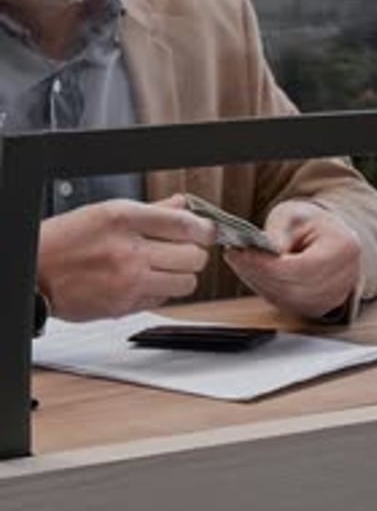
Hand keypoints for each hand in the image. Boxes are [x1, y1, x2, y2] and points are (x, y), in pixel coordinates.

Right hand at [38, 198, 215, 320]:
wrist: (37, 273)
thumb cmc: (66, 240)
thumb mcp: (106, 211)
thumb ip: (151, 210)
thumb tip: (182, 204)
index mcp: (124, 219)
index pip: (185, 224)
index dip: (204, 228)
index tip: (206, 230)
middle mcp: (129, 250)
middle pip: (194, 256)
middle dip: (194, 252)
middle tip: (184, 248)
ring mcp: (129, 281)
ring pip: (187, 283)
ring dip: (182, 274)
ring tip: (166, 266)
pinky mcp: (126, 306)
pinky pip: (165, 299)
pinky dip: (163, 290)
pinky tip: (147, 279)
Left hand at [224, 200, 360, 318]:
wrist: (326, 235)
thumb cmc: (311, 222)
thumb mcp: (294, 214)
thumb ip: (280, 232)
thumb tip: (263, 251)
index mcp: (344, 249)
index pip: (302, 267)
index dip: (268, 264)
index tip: (243, 253)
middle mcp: (345, 279)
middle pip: (293, 287)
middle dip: (258, 273)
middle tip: (233, 256)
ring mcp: (333, 297)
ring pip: (287, 299)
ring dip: (258, 282)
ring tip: (238, 262)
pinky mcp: (318, 307)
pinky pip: (286, 304)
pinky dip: (265, 289)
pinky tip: (250, 273)